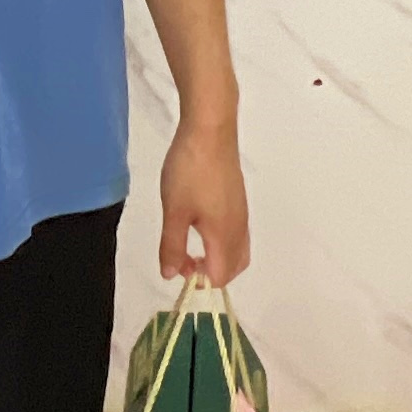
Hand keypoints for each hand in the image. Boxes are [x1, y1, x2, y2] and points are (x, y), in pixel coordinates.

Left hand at [157, 122, 248, 285]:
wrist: (210, 131)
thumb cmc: (190, 172)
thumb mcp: (174, 212)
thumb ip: (172, 246)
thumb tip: (170, 275)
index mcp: (226, 236)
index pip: (221, 277)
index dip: (199, 280)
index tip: (178, 264)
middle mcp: (239, 228)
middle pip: (234, 267)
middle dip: (211, 272)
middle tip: (183, 257)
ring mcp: (241, 212)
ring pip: (236, 249)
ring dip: (216, 255)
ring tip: (188, 242)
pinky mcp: (238, 198)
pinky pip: (235, 232)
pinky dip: (220, 240)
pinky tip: (199, 222)